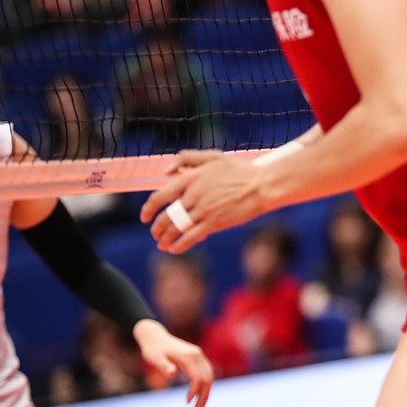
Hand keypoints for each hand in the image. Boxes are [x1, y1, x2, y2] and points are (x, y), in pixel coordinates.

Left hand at [133, 319, 214, 406]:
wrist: (154, 336)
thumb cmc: (152, 349)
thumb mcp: (154, 358)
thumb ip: (164, 366)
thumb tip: (172, 374)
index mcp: (188, 356)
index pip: (198, 377)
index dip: (195, 391)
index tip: (187, 403)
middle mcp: (197, 355)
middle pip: (207, 378)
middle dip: (204, 395)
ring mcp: (198, 355)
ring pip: (210, 375)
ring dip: (207, 391)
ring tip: (200, 406)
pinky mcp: (197, 356)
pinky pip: (207, 372)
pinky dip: (206, 384)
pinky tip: (200, 394)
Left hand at [140, 150, 264, 251]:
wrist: (261, 186)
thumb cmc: (239, 170)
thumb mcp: (212, 156)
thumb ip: (186, 158)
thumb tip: (165, 172)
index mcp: (191, 178)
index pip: (160, 196)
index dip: (148, 208)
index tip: (145, 216)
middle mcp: (194, 195)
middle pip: (166, 216)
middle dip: (156, 228)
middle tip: (154, 234)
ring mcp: (204, 210)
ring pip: (176, 228)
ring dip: (165, 239)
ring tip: (162, 244)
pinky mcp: (215, 223)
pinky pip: (191, 237)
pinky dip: (180, 245)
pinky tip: (174, 249)